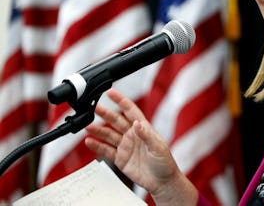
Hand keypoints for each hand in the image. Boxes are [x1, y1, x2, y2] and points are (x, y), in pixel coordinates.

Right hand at [84, 89, 197, 204]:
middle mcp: (132, 135)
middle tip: (94, 107)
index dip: (121, 101)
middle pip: (116, 121)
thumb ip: (147, 135)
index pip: (130, 111)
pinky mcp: (120, 158)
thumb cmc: (165, 163)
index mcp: (143, 128)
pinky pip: (106, 150)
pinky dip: (97, 145)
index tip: (111, 93)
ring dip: (98, 130)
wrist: (162, 182)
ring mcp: (125, 146)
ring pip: (109, 134)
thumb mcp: (158, 147)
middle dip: (105, 113)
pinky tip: (89, 141)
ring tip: (87, 126)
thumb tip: (136, 123)